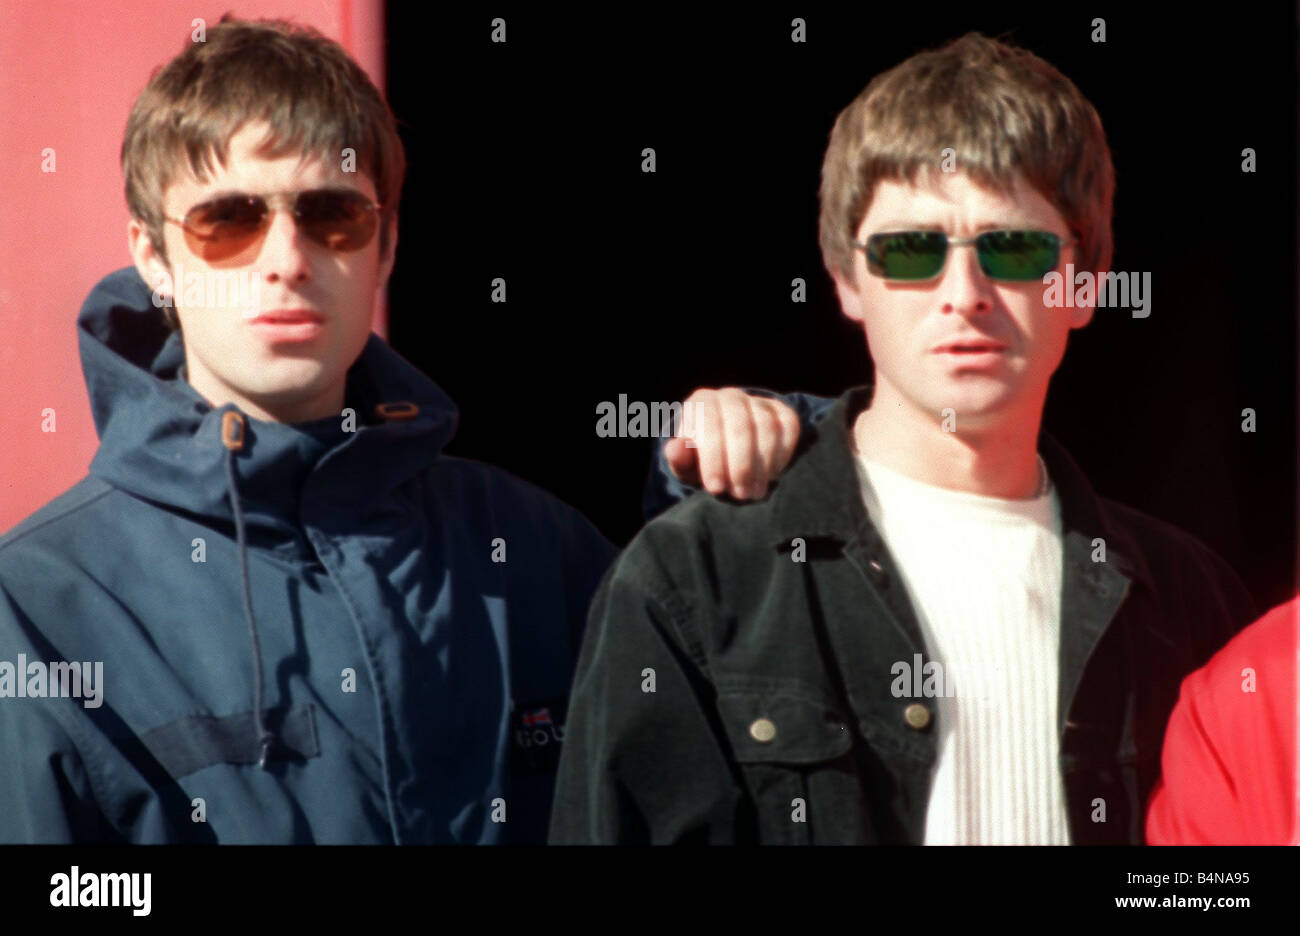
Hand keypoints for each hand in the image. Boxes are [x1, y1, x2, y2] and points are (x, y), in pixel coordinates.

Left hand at [665, 388, 800, 499]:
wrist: (729, 454)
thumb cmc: (703, 461)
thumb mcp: (687, 465)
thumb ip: (680, 459)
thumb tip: (674, 449)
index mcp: (702, 402)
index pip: (708, 423)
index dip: (713, 457)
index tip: (715, 487)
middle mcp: (730, 396)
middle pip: (740, 425)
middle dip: (741, 464)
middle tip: (740, 494)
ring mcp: (758, 402)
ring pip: (766, 426)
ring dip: (763, 463)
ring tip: (755, 492)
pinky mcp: (782, 411)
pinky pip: (789, 427)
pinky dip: (783, 453)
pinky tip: (773, 475)